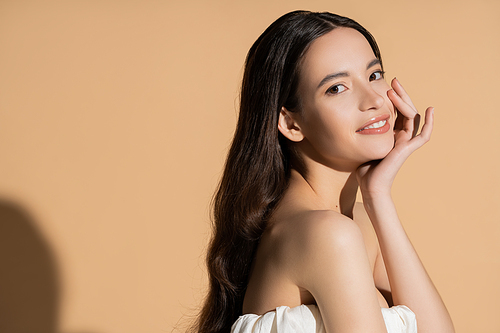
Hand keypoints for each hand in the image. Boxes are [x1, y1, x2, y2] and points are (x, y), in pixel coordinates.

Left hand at [356, 77, 433, 198]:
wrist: (369, 185)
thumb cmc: (364, 168)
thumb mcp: (363, 143)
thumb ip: (365, 131)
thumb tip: (354, 119)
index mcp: (391, 135)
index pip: (397, 112)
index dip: (395, 98)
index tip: (387, 85)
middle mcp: (401, 137)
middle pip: (406, 111)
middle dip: (401, 95)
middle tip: (394, 80)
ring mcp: (406, 143)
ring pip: (412, 117)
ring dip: (405, 102)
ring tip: (395, 90)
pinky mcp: (407, 149)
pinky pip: (423, 135)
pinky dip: (429, 123)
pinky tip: (430, 110)